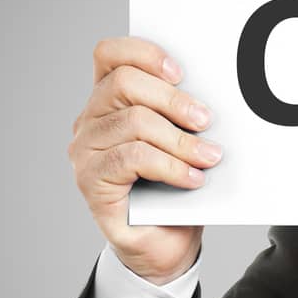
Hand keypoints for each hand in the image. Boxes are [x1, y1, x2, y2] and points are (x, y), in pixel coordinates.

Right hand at [68, 37, 221, 283]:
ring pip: (133, 122)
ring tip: (210, 157)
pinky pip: (132, 158)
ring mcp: (85, 150)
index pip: (110, 54)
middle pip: (124, 83)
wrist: (165, 243)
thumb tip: (212, 97)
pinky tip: (193, 179)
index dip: (144, 54)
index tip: (181, 73)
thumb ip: (183, 114)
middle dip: (173, 99)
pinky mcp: (90, 180)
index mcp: (109, 100)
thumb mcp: (182, 141)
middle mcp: (90, 120)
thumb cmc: (174, 188)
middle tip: (206, 121)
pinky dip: (170, 166)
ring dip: (180, 140)